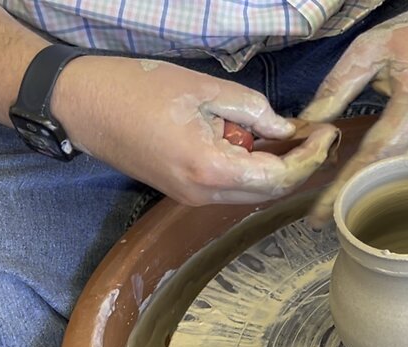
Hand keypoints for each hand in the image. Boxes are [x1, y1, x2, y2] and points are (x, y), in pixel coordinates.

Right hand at [54, 57, 339, 205]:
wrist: (81, 103)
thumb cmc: (135, 88)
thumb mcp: (204, 89)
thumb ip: (252, 110)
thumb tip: (286, 129)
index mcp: (210, 168)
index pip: (278, 176)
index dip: (308, 157)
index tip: (325, 135)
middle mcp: (202, 194)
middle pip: (269, 191)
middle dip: (298, 165)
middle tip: (316, 135)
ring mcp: (191, 197)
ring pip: (251, 192)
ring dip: (274, 167)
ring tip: (288, 133)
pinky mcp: (183, 191)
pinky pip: (229, 186)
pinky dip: (249, 167)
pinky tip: (255, 140)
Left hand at [300, 0, 407, 225]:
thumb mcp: (368, 51)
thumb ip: (334, 89)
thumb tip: (306, 125)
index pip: (372, 160)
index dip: (343, 189)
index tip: (320, 213)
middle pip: (392, 180)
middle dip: (357, 201)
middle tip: (327, 219)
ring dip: (379, 195)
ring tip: (348, 207)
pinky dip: (399, 180)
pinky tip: (378, 187)